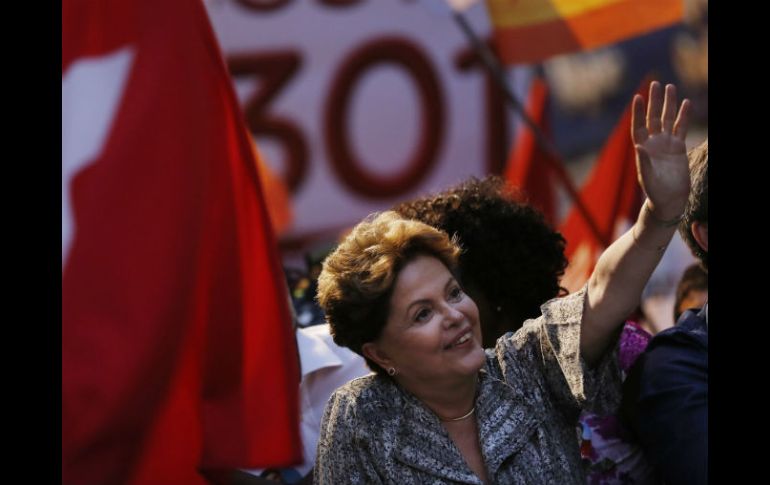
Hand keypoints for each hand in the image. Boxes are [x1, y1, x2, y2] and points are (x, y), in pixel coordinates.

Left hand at [631, 81, 690, 219]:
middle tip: (656, 83)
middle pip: (653, 117)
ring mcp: (665, 143)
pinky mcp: (678, 147)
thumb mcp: (648, 178)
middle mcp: (653, 143)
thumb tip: (639, 147)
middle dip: (654, 101)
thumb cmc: (655, 192)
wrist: (669, 199)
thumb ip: (643, 163)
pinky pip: (681, 127)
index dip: (638, 112)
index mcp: (642, 149)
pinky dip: (684, 115)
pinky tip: (686, 103)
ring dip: (669, 104)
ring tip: (670, 87)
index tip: (638, 97)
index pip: (638, 126)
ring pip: (667, 119)